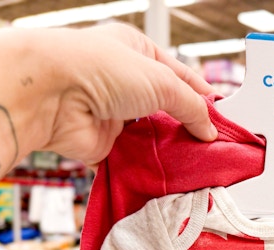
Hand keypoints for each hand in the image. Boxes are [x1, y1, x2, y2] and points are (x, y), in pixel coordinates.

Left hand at [43, 23, 217, 165]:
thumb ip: (191, 107)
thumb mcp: (162, 81)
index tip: (222, 119)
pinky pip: (132, 158)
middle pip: (166, 109)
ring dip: (168, 149)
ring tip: (193, 161)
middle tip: (211, 145)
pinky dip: (147, 167)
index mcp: (137, 53)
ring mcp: (112, 113)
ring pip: (151, 136)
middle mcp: (123, 81)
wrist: (51, 95)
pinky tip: (166, 173)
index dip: (203, 98)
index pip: (181, 77)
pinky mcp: (102, 143)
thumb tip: (208, 129)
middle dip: (187, 127)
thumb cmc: (97, 69)